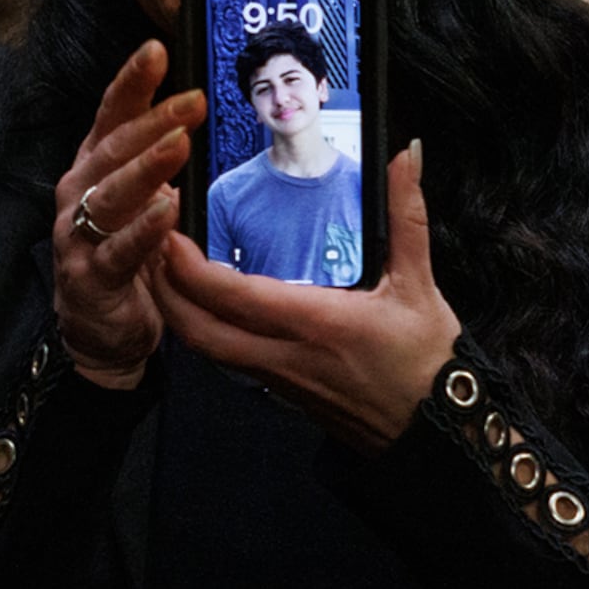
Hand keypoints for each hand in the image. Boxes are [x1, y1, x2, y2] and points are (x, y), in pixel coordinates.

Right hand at [53, 43, 197, 387]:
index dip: (132, 82)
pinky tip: (167, 211)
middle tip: (194, 100)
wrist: (99, 330)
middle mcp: (79, 193)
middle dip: (155, 120)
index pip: (111, 116)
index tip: (157, 49)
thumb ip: (154, 163)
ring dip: (148, 166)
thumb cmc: (123, 256)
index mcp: (93, 168)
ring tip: (179, 143)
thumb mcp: (138, 200)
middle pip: (114, 149)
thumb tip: (187, 119)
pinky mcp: (90, 276)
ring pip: (112, 194)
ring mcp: (78, 235)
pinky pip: (119, 250)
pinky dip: (144, 230)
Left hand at [152, 142, 461, 448]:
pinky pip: (228, 362)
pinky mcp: (282, 393)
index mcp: (316, 322)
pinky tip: (202, 306)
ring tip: (163, 271)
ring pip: (207, 351)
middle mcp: (286, 355)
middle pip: (198, 330)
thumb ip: (407, 214)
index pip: (231, 295)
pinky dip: (204, 332)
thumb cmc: (430, 363)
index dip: (188, 266)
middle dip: (162, 291)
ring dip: (178, 313)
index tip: (168, 231)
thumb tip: (406, 156)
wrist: (440, 433)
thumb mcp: (422, 284)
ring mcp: (279, 380)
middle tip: (147, 246)